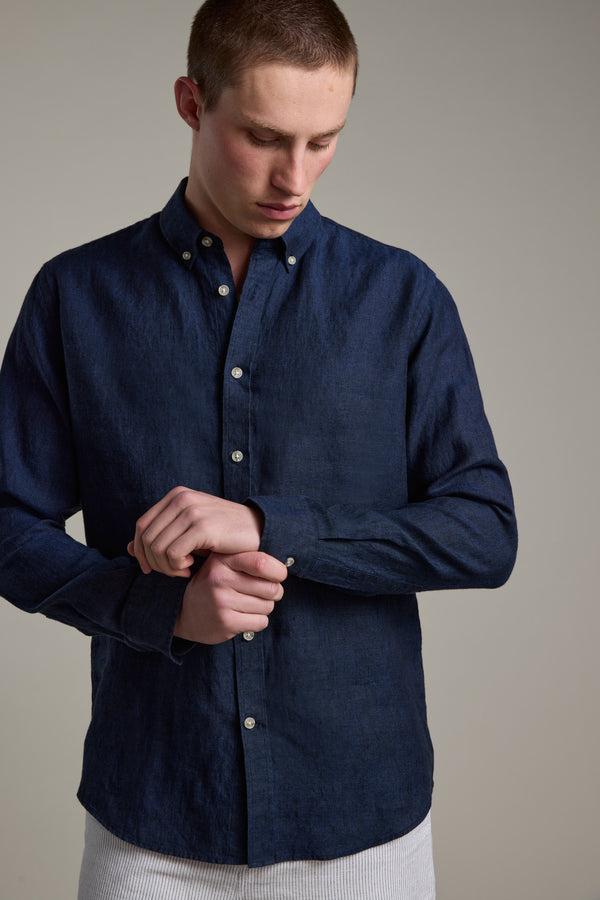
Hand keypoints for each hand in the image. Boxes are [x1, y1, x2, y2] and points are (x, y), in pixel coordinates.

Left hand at [128, 487, 263, 576]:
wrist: (260, 530)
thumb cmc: (224, 534)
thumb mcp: (189, 533)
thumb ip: (161, 537)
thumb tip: (128, 548)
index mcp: (176, 496)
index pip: (142, 526)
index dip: (141, 551)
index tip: (152, 569)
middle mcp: (181, 499)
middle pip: (147, 539)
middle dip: (156, 563)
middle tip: (175, 572)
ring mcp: (192, 511)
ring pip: (158, 548)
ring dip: (168, 568)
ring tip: (185, 571)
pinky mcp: (202, 526)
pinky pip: (173, 554)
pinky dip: (177, 567)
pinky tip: (192, 568)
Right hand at [174, 551, 286, 643]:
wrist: (184, 612)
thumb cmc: (215, 584)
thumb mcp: (224, 564)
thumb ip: (249, 558)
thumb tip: (284, 566)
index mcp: (223, 560)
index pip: (262, 563)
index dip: (278, 571)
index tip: (278, 575)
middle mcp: (220, 579)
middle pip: (271, 588)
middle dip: (273, 592)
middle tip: (262, 593)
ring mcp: (221, 602)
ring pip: (268, 606)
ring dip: (264, 607)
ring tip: (247, 604)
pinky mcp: (225, 623)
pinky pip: (261, 622)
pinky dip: (257, 621)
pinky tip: (243, 616)